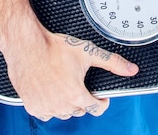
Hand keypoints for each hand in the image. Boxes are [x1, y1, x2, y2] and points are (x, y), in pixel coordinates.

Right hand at [5, 30, 138, 121]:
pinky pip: (46, 113)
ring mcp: (45, 108)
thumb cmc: (53, 47)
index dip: (101, 101)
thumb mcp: (87, 51)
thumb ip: (112, 62)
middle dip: (83, 99)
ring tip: (64, 84)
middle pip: (80, 110)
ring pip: (63, 112)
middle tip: (78, 82)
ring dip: (67, 103)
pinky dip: (50, 105)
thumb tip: (131, 69)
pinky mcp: (32, 106)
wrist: (27, 45)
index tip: (100, 96)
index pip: (97, 109)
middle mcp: (61, 105)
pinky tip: (50, 90)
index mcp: (76, 95)